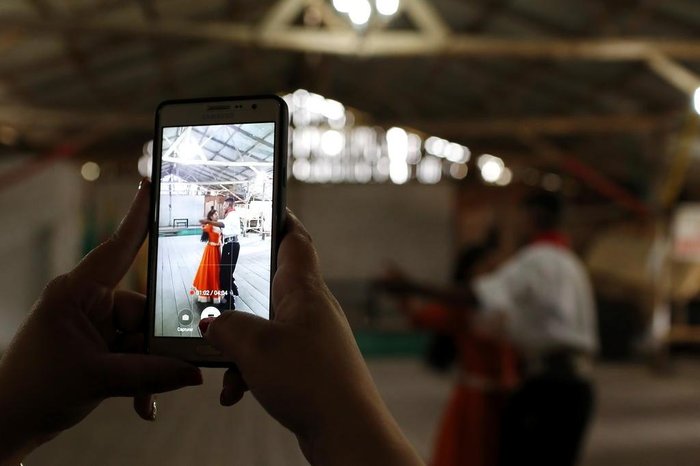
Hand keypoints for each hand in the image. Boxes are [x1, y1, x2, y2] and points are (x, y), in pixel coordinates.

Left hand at [0, 179, 201, 463]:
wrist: (7, 422)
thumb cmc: (32, 389)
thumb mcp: (96, 380)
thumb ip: (150, 374)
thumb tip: (195, 373)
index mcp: (77, 293)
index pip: (116, 249)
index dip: (137, 217)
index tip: (154, 185)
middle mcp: (89, 303)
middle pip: (145, 309)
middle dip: (158, 341)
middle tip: (178, 363)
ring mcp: (96, 326)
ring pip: (145, 337)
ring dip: (151, 367)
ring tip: (147, 395)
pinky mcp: (102, 347)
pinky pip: (138, 355)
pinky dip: (144, 377)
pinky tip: (143, 402)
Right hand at [199, 211, 422, 465]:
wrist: (346, 432)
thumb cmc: (310, 381)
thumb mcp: (253, 346)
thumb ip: (225, 325)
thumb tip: (213, 321)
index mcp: (304, 289)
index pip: (295, 237)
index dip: (278, 217)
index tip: (261, 203)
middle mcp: (311, 308)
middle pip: (271, 283)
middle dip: (239, 292)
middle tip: (212, 291)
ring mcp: (311, 337)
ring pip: (265, 326)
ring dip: (238, 344)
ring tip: (223, 369)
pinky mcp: (308, 365)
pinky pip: (271, 357)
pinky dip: (250, 370)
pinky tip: (235, 392)